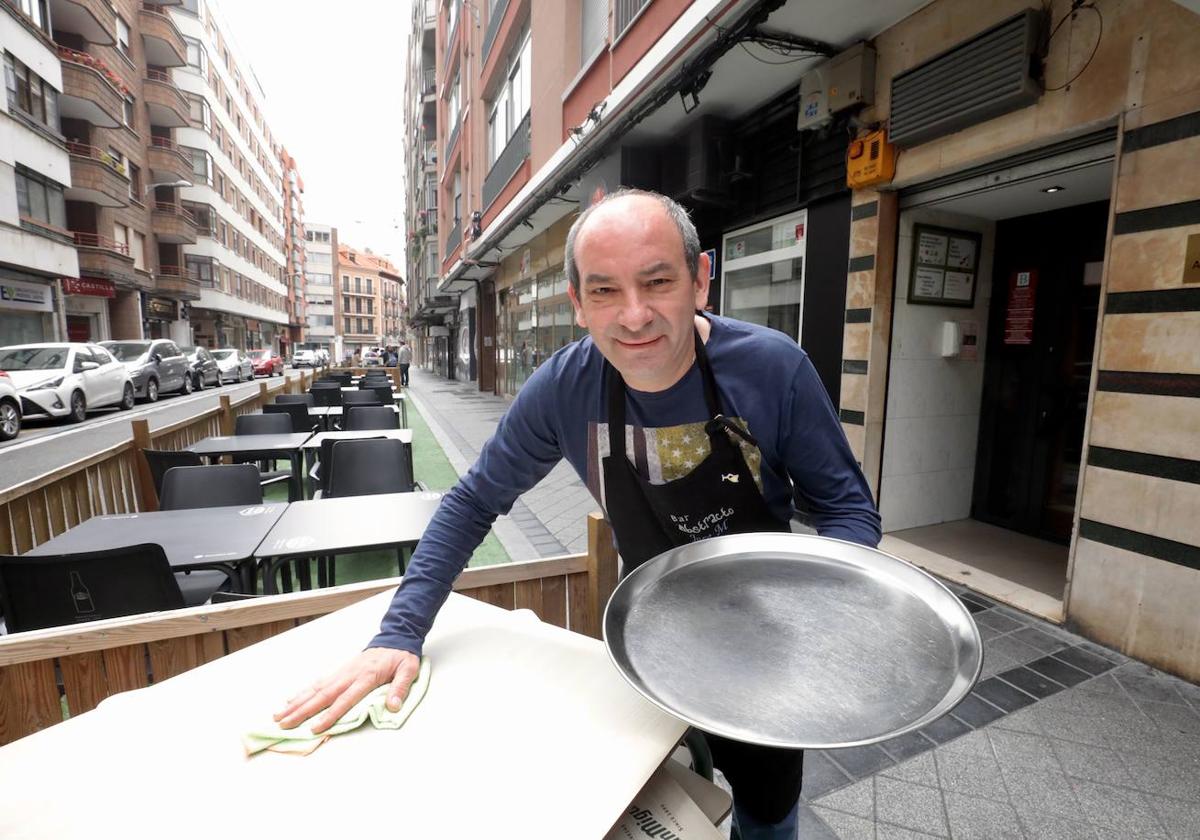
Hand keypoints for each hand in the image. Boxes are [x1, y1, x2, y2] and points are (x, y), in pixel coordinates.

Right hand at [273, 647, 419, 733]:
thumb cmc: (401, 657)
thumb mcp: (409, 670)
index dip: (329, 715)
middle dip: (302, 711)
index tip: (314, 728)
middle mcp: (349, 675)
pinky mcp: (340, 671)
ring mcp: (342, 672)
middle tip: (283, 724)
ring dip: (297, 702)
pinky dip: (303, 692)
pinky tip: (291, 700)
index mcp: (366, 677)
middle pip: (322, 695)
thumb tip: (393, 706)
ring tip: (279, 715)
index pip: (345, 700)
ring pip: (315, 689)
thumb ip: (400, 688)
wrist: (395, 637)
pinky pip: (318, 682)